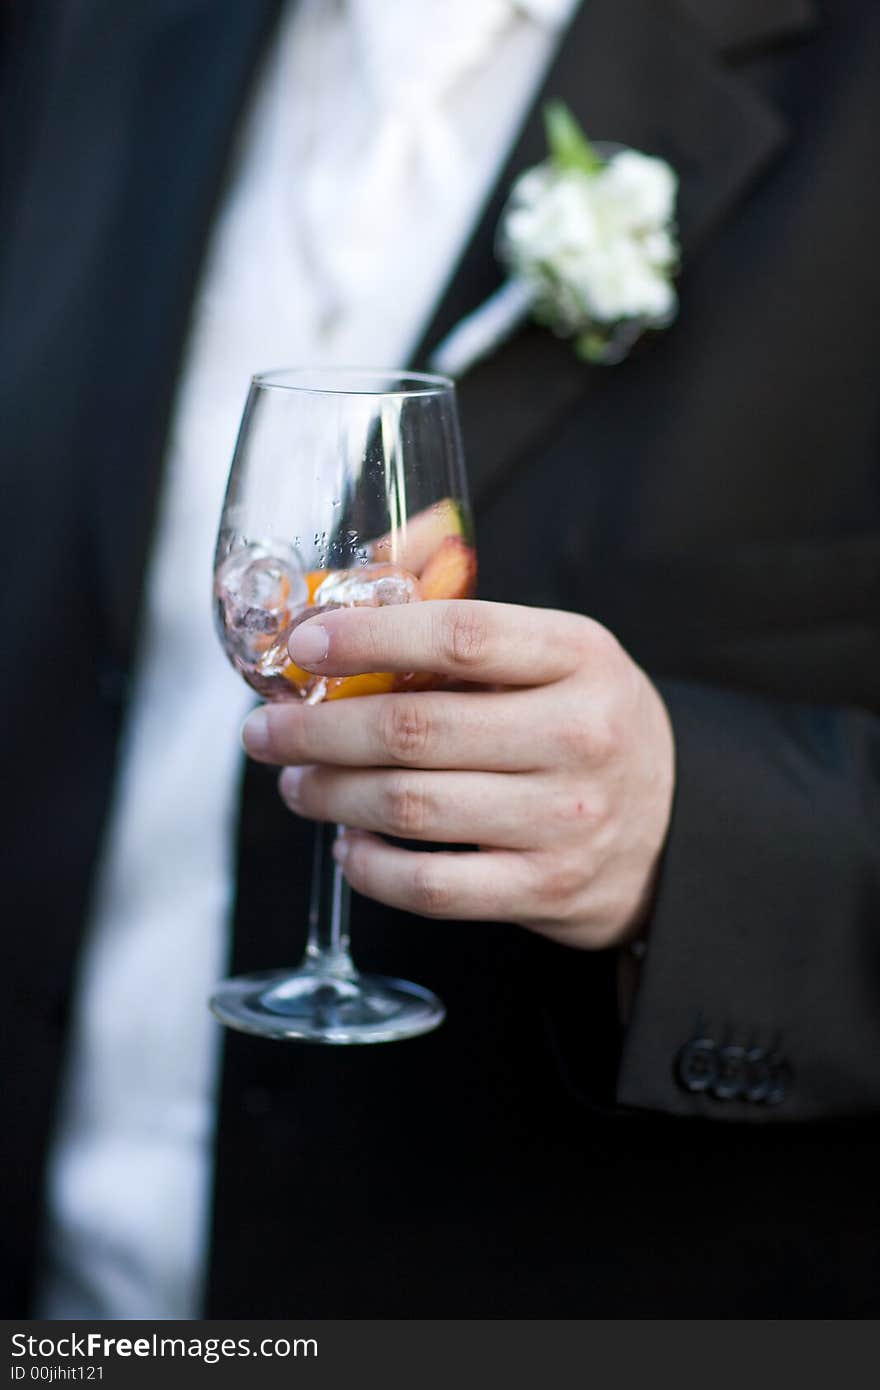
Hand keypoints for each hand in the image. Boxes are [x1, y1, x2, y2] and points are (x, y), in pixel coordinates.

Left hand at [241, 601, 674, 949]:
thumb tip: (341, 588)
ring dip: (330, 796)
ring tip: (297, 784)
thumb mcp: (554, 651)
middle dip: (317, 730)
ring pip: (411, 808)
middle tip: (267, 732)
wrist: (670, 826)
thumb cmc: (582, 721)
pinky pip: (432, 886)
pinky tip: (348, 845)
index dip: (367, 638)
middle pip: (415, 729)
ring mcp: (566, 818)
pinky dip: (370, 868)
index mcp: (580, 654)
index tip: (303, 646)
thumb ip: (459, 613)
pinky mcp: (547, 888)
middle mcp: (579, 734)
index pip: (459, 635)